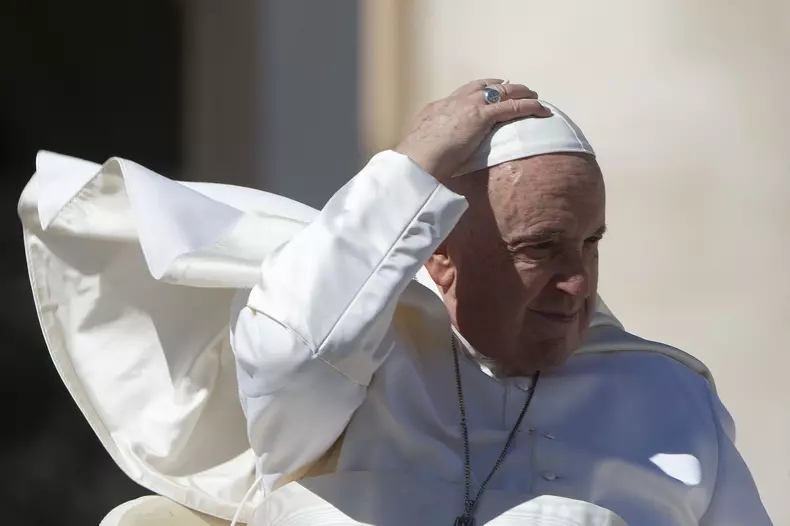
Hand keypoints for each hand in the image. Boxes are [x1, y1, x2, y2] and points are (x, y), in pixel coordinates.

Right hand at [394, 79, 550, 180]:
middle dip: (501, 86)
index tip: (488, 90)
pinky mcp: (482, 116)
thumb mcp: (420, 148)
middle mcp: (454, 101)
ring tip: (534, 96)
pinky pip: (513, 107)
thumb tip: (433, 159)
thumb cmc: (415, 161)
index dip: (479, 90)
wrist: (416, 159)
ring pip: (502, 92)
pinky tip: (541, 109)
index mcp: (436, 108)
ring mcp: (468, 106)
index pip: (462, 93)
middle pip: (483, 86)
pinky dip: (529, 106)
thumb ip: (430, 147)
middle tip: (514, 88)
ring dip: (519, 92)